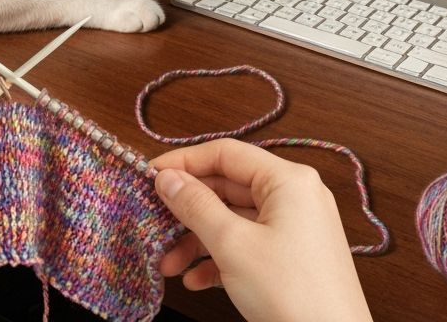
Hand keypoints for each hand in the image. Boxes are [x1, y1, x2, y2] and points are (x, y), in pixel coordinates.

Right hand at [152, 139, 371, 321]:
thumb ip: (196, 206)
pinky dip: (220, 259)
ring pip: (234, 220)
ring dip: (198, 240)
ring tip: (169, 265)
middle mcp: (296, 197)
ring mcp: (296, 227)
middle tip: (154, 223)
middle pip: (228, 188)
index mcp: (289, 180)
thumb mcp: (233, 245)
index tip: (150, 175)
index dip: (185, 162)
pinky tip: (196, 279)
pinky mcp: (292, 256)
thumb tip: (168, 178)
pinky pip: (248, 245)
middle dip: (188, 211)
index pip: (226, 154)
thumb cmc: (293, 293)